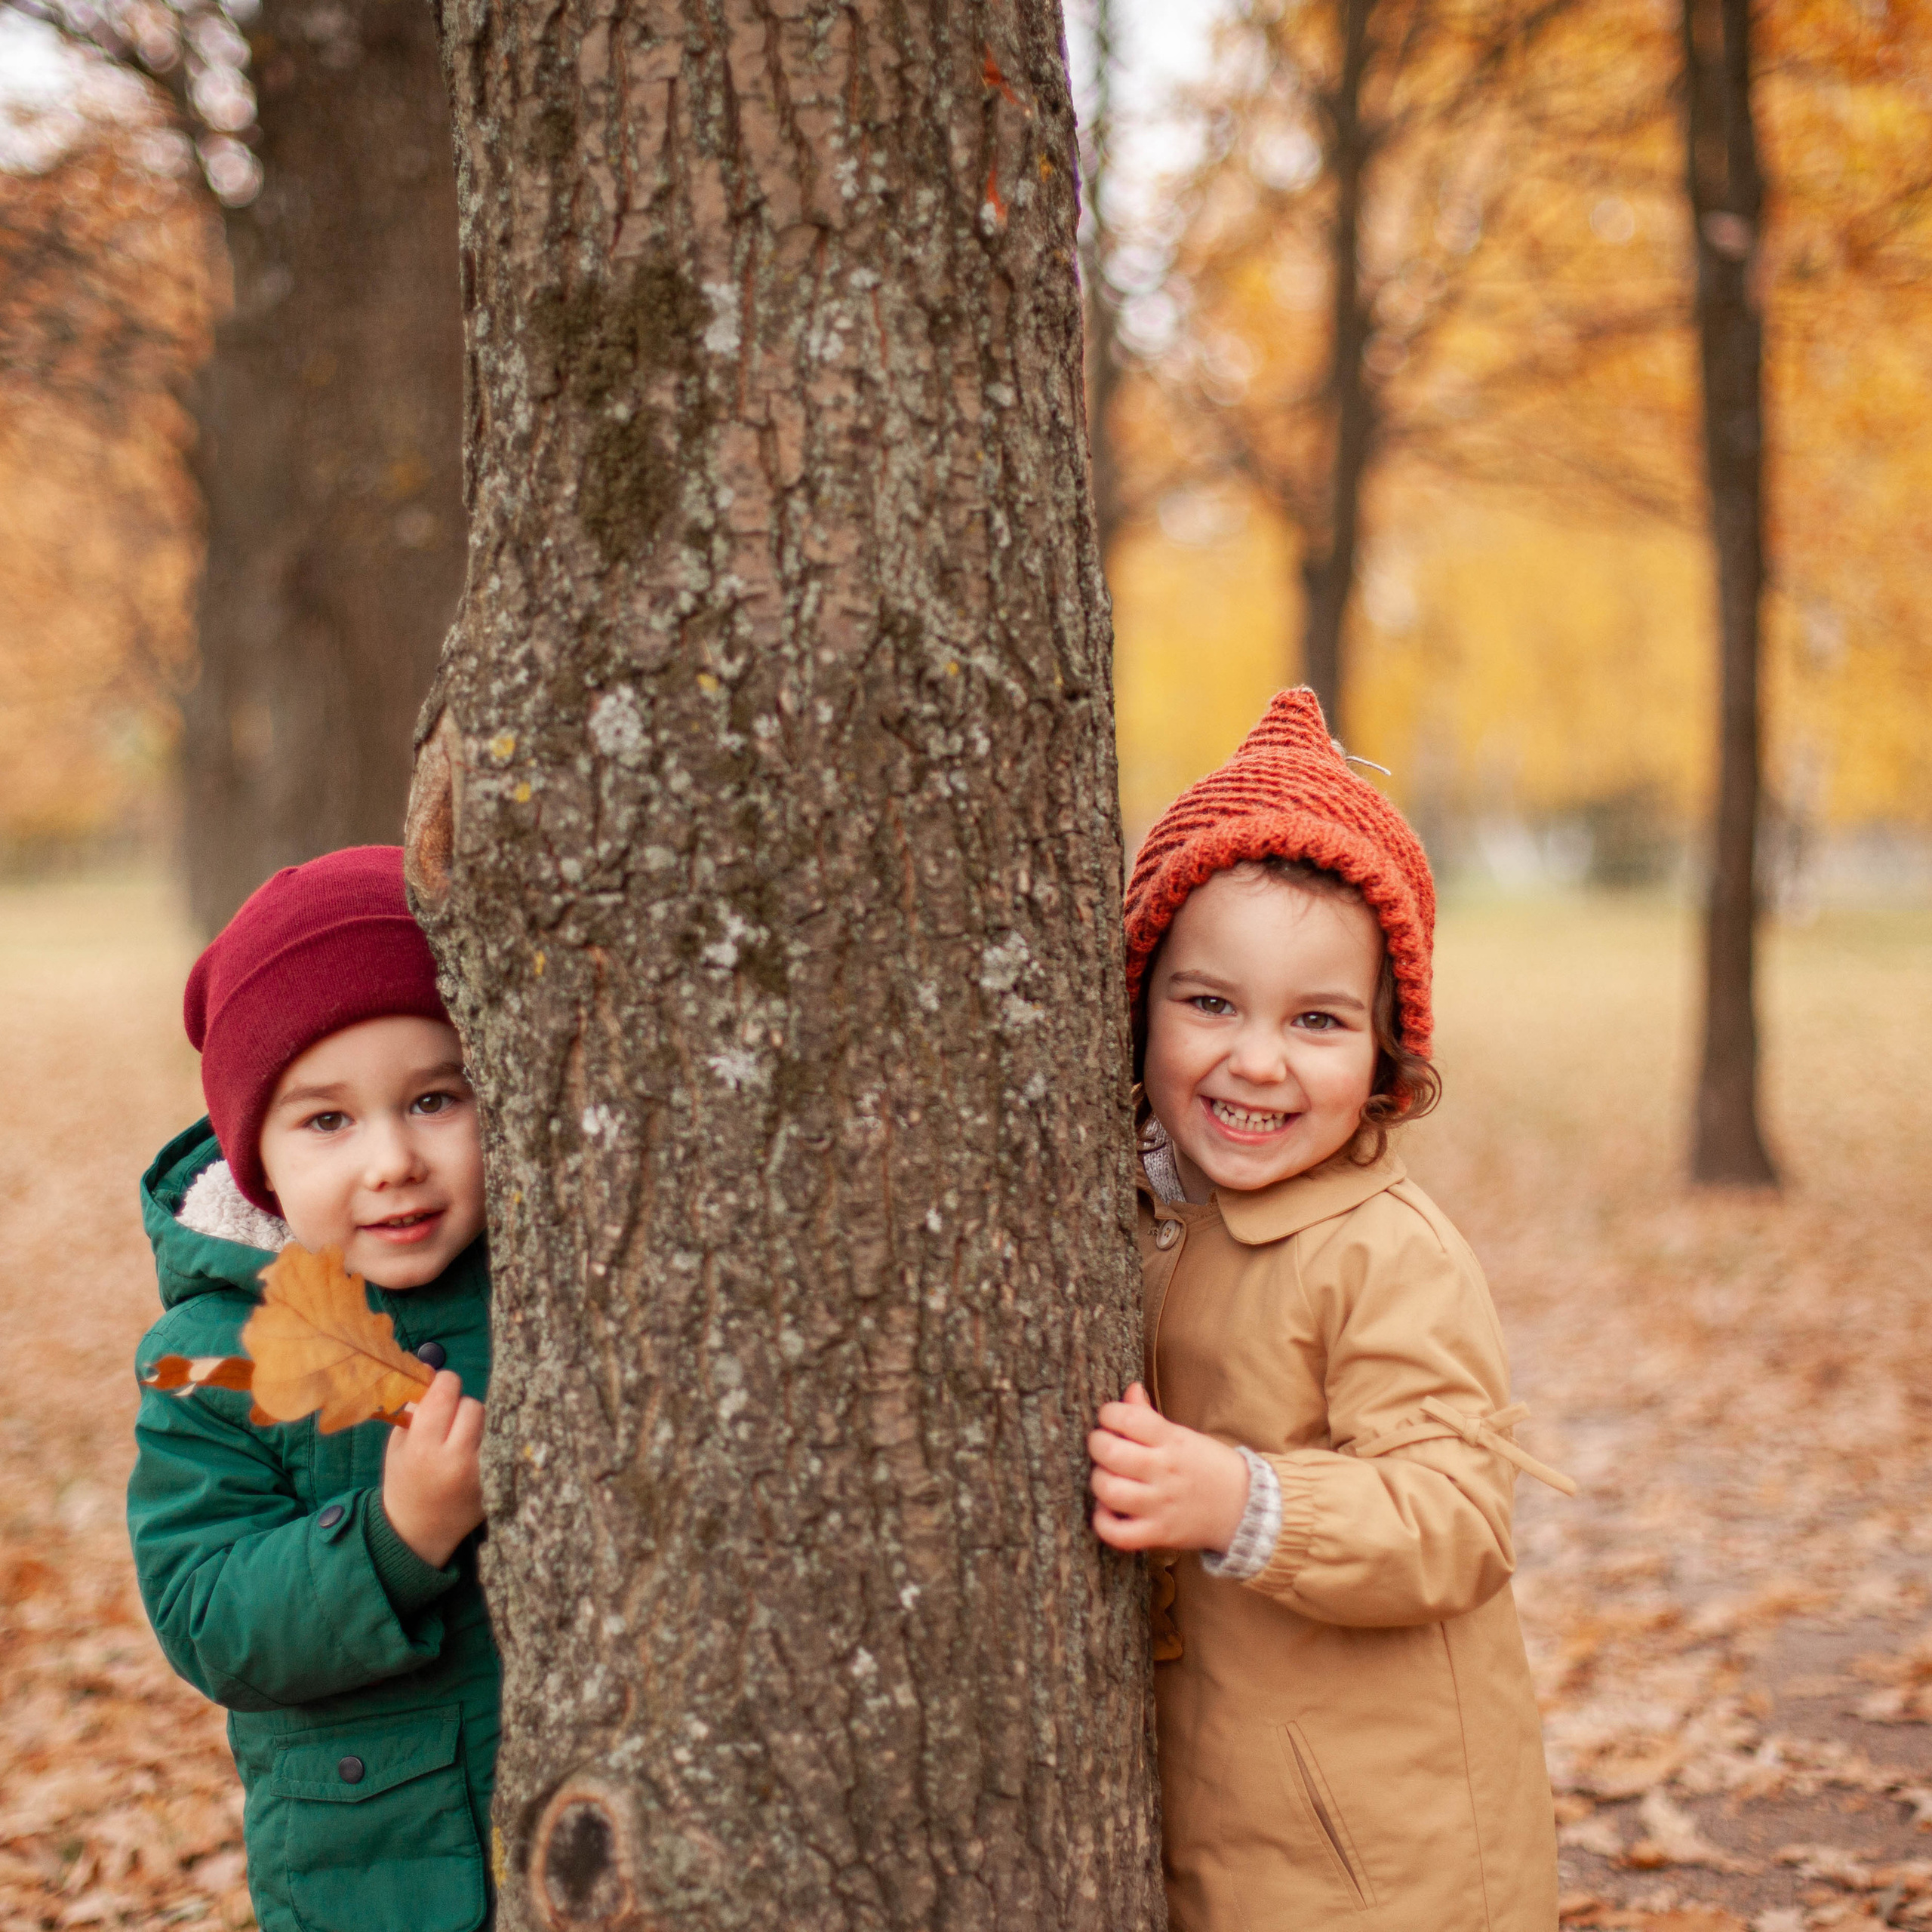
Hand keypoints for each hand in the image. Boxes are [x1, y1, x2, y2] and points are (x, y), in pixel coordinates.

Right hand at [380, 1370, 484, 1566]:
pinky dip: (493, 1443)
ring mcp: (482, 1474)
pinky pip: (504, 1445)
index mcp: (424, 1448)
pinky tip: (477, 1455)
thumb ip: (415, 1409)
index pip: (447, 1390)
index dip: (443, 1384)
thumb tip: (434, 1373)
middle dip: (461, 1408)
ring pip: (493, 1423)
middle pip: (474, 1405)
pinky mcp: (498, 1484)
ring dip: (479, 1426)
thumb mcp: (399, 1445)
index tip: (441, 1391)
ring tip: (463, 1441)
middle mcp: (456, 1460)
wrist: (418, 1533)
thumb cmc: (406, 1480)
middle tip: (450, 1423)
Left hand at [1088, 1383, 1250, 1554]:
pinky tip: (1108, 1510)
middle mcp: (1164, 1471)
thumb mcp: (1184, 1435)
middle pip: (1110, 1453)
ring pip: (1109, 1492)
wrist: (1246, 1507)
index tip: (1108, 1418)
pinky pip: (1118, 1534)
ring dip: (1098, 1481)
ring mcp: (1160, 1505)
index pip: (1128, 1418)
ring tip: (1106, 1477)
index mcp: (1172, 1441)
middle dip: (1097, 1444)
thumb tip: (1130, 1390)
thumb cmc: (1209, 1466)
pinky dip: (1104, 1523)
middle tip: (1102, 1446)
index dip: (1108, 1414)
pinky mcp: (1159, 1534)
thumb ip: (1151, 1416)